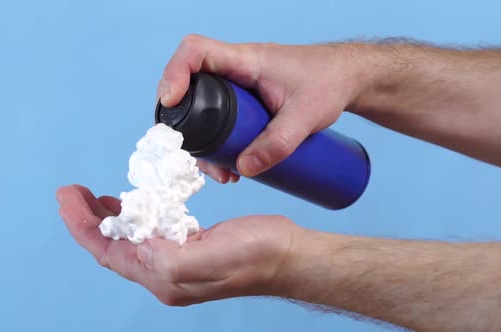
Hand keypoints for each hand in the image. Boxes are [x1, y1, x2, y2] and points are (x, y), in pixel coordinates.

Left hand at [56, 184, 300, 305]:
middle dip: (88, 219)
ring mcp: (176, 262)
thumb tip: (138, 247)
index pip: (108, 251)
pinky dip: (135, 215)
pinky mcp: (189, 247)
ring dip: (109, 217)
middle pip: (113, 246)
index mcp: (163, 277)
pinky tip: (134, 203)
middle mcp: (164, 274)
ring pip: (129, 240)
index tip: (67, 195)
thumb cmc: (256, 256)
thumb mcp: (211, 258)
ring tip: (95, 197)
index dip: (82, 224)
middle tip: (73, 191)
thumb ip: (168, 258)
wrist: (287, 256)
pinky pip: (150, 232)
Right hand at [158, 34, 364, 180]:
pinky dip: (218, 141)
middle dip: (184, 120)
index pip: (196, 51)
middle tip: (192, 152)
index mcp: (246, 60)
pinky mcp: (246, 101)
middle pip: (190, 84)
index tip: (170, 101)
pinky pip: (219, 117)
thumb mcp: (306, 117)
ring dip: (202, 140)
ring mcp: (239, 85)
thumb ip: (278, 144)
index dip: (175, 72)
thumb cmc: (329, 82)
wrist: (347, 78)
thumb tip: (244, 168)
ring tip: (221, 171)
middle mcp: (236, 69)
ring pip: (203, 107)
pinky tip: (230, 165)